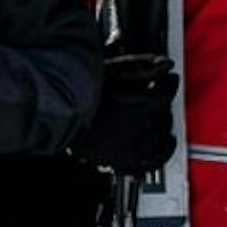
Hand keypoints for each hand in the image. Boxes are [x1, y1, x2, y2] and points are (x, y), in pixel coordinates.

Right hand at [79, 51, 179, 175]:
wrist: (57, 122)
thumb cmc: (79, 96)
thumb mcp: (111, 70)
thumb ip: (141, 64)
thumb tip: (164, 64)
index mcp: (143, 102)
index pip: (168, 90)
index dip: (169, 81)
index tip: (167, 77)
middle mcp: (143, 127)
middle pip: (165, 112)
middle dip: (163, 102)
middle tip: (157, 94)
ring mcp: (135, 148)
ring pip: (162, 133)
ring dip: (162, 122)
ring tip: (154, 113)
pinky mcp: (125, 162)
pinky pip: (156, 159)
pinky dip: (165, 149)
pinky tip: (165, 141)